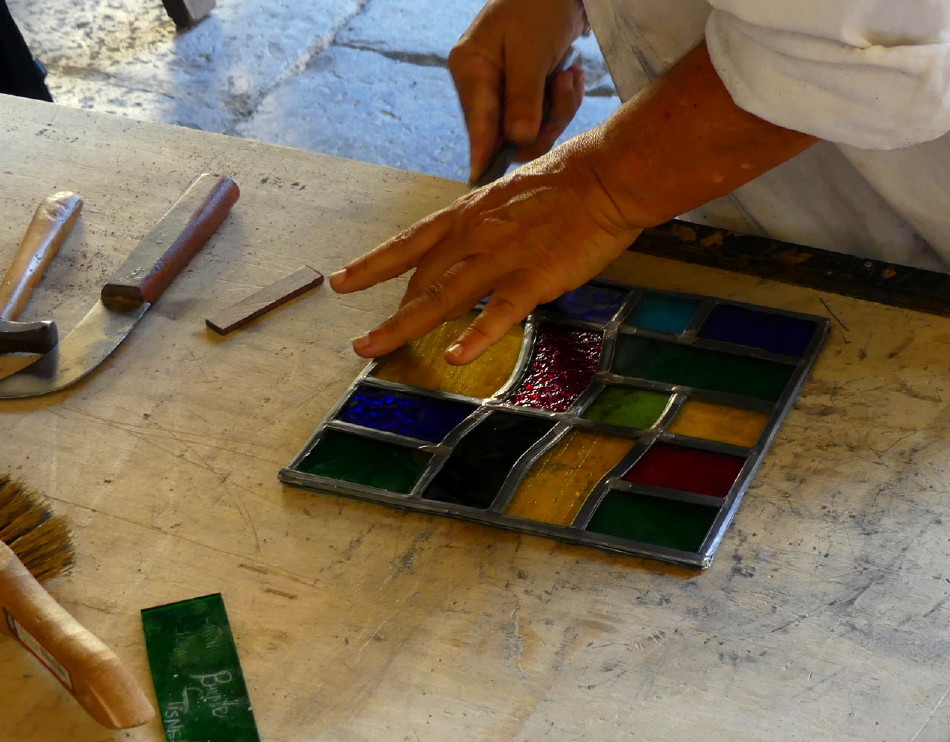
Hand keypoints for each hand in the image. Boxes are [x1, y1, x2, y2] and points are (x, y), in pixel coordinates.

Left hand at [332, 44, 816, 365]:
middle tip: (362, 343)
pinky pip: (499, 312)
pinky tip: (454, 357)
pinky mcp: (534, 278)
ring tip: (372, 349)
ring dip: (403, 326)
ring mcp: (502, 257)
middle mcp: (475, 234)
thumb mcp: (514, 195)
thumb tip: (480, 240)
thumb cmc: (571, 182)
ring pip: (442, 297)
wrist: (608, 175)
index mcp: (470, 213)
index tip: (341, 282)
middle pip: (419, 279)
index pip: (410, 243)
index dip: (373, 265)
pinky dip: (476, 336)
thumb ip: (492, 221)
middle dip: (388, 313)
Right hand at [449, 0, 588, 181]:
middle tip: (566, 88)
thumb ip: (524, 96)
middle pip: (507, 134)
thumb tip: (517, 139)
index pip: (477, 122)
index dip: (482, 152)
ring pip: (530, 130)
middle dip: (545, 121)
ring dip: (559, 110)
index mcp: (471, 69)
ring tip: (571, 77)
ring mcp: (502, 92)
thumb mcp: (532, 51)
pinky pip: (543, 118)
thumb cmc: (538, 8)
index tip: (481, 179)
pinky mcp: (523, 95)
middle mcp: (480, 85)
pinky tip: (572, 76)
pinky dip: (562, 102)